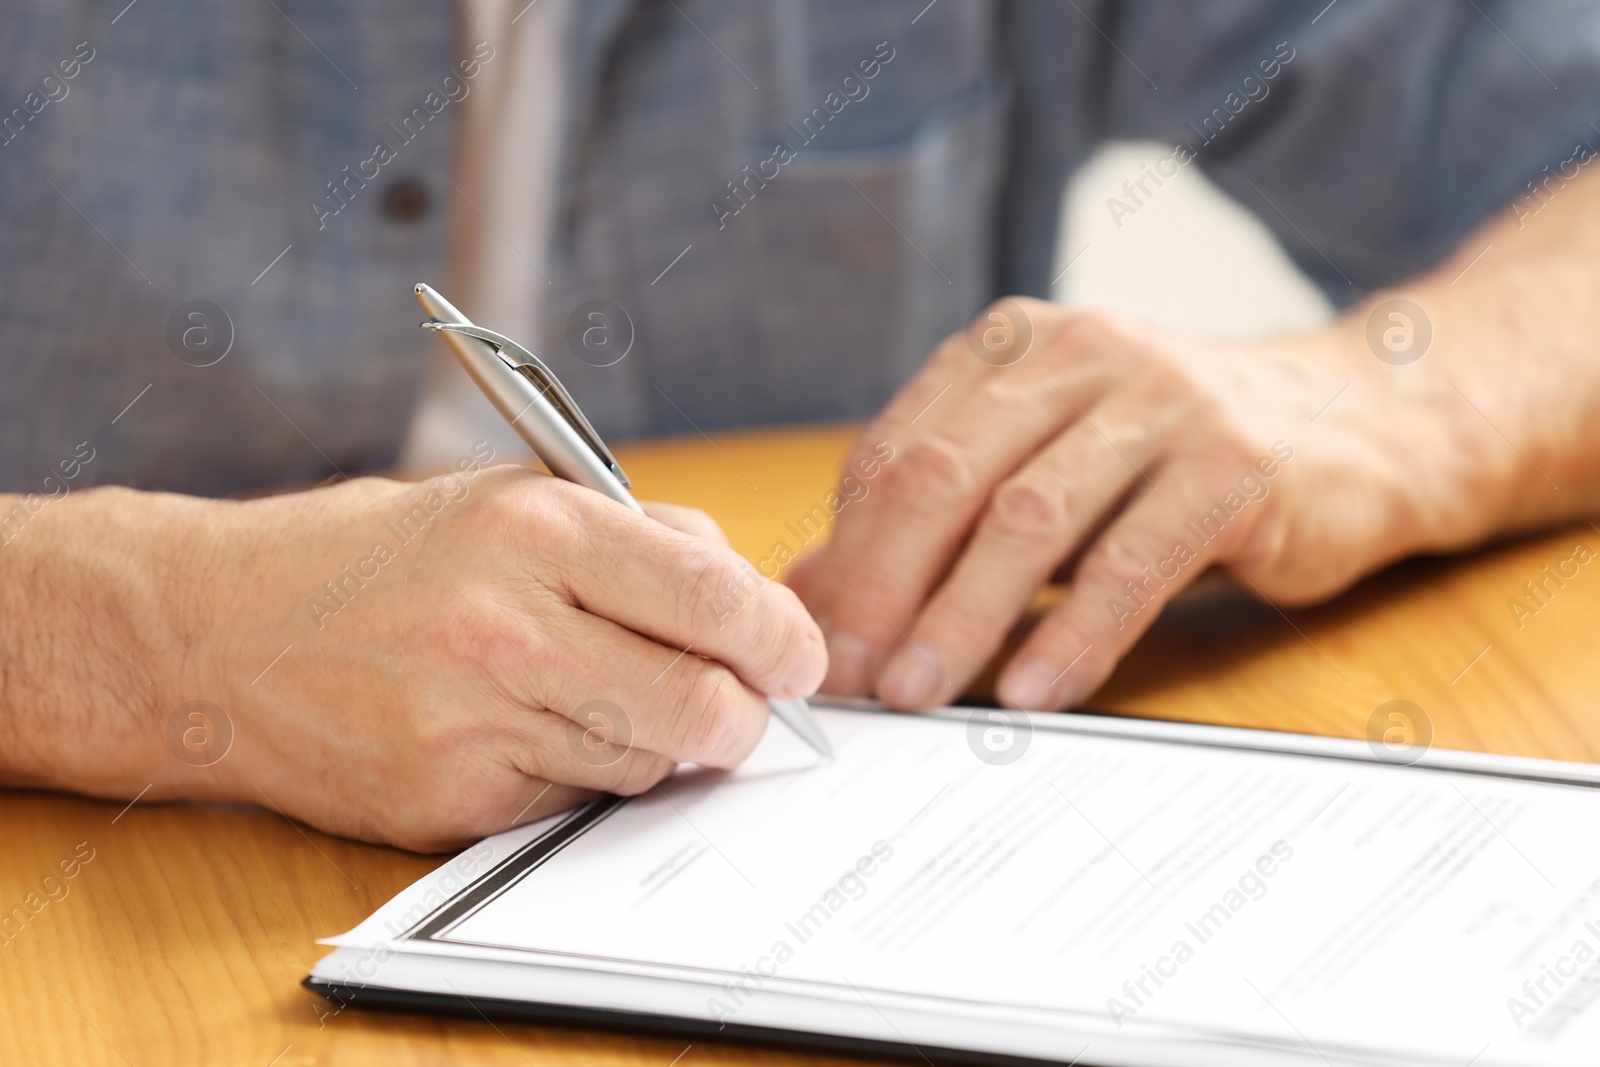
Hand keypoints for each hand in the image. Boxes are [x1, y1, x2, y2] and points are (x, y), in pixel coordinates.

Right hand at [0, 464, 825, 850]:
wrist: (212, 634)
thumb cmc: (372, 557)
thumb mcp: (505, 498)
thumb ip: (635, 535)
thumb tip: (747, 594)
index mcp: (535, 530)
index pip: (716, 595)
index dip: (784, 636)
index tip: (799, 654)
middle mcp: (509, 628)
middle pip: (706, 707)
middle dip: (746, 714)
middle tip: (740, 701)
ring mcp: (476, 725)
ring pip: (650, 764)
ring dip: (662, 742)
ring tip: (610, 696)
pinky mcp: (451, 800)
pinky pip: (575, 801)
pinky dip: (586, 774)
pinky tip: (536, 729)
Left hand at [789, 299, 1476, 711]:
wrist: (1358, 423)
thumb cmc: (1172, 461)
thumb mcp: (1045, 467)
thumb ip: (939, 519)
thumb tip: (813, 595)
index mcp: (1013, 347)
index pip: (896, 450)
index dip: (846, 551)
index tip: (813, 638)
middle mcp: (1079, 354)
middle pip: (944, 476)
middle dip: (882, 585)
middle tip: (848, 674)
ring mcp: (1161, 402)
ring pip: (1029, 518)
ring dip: (961, 617)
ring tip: (917, 693)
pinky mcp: (1235, 464)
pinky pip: (1133, 564)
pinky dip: (1074, 634)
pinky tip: (1034, 691)